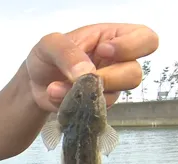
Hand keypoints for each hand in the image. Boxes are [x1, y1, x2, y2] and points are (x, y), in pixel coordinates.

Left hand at [25, 23, 158, 111]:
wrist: (32, 84)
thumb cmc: (45, 57)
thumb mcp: (49, 44)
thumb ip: (67, 53)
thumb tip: (87, 73)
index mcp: (113, 38)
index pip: (145, 39)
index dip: (131, 47)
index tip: (103, 51)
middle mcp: (117, 63)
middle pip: (135, 74)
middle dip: (108, 78)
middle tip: (82, 78)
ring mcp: (110, 87)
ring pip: (117, 95)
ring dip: (85, 94)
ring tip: (55, 89)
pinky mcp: (98, 105)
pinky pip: (97, 111)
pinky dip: (75, 106)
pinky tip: (57, 98)